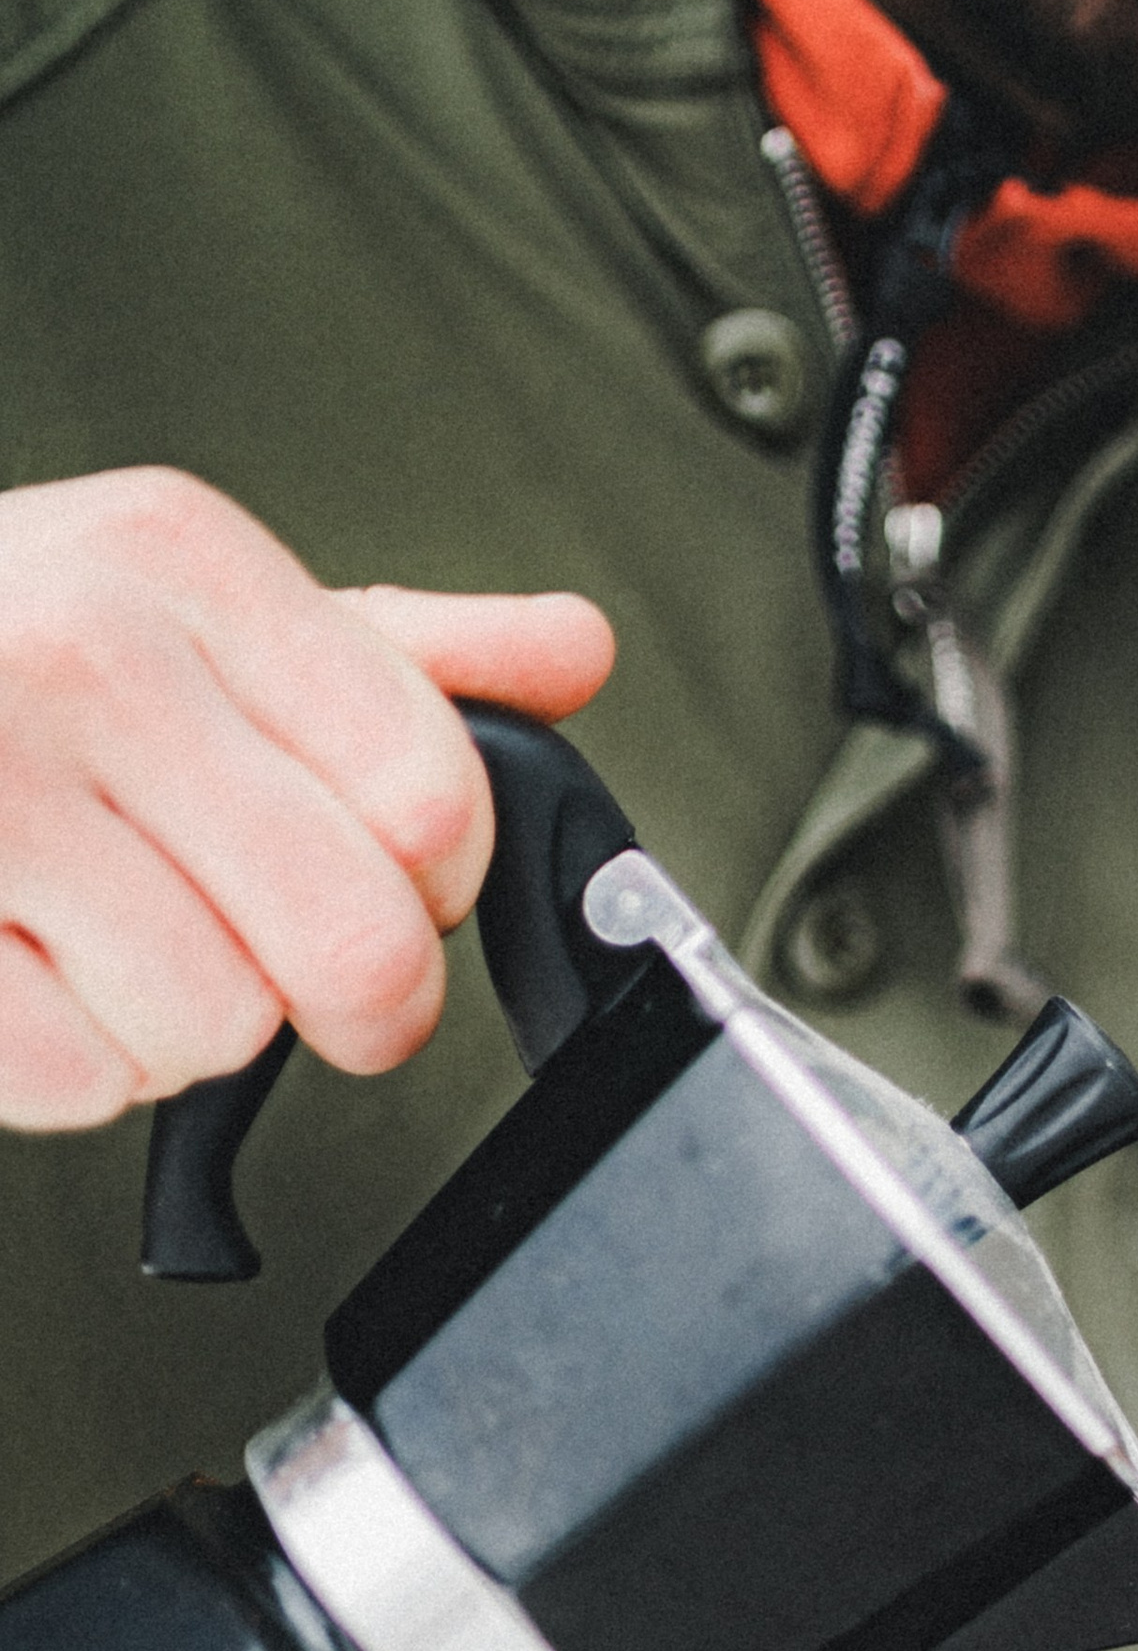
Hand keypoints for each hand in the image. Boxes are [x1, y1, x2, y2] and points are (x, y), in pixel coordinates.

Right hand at [0, 468, 614, 1129]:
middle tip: (276, 962)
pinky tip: (21, 967)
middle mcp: (82, 658)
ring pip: (221, 1034)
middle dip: (342, 999)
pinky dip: (68, 1067)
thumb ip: (391, 652)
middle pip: (356, 945)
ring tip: (97, 930)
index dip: (428, 883)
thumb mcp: (179, 601)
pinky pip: (83, 1085)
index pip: (437, 799)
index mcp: (181, 565)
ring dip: (178, 1025)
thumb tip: (569, 654)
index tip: (372, 876)